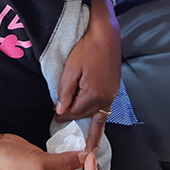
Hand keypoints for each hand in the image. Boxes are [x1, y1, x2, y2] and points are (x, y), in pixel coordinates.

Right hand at [0, 133, 101, 169]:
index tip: (89, 157)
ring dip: (86, 165)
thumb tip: (86, 158)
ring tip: (86, 151)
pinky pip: (69, 166)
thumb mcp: (40, 163)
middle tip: (91, 154)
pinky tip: (77, 149)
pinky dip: (76, 158)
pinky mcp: (50, 166)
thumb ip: (65, 162)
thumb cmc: (11, 162)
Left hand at [56, 0, 120, 122]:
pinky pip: (106, 110)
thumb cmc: (87, 49)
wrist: (106, 35)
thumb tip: (60, 110)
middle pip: (84, 114)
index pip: (74, 112)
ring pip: (95, 113)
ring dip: (85, 120)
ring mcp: (112, 95)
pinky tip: (98, 132)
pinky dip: (100, 122)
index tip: (54, 117)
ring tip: (79, 133)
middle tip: (60, 119)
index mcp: (93, 94)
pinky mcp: (114, 90)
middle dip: (72, 117)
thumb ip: (65, 92)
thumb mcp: (70, 70)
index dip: (63, 115)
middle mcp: (105, 98)